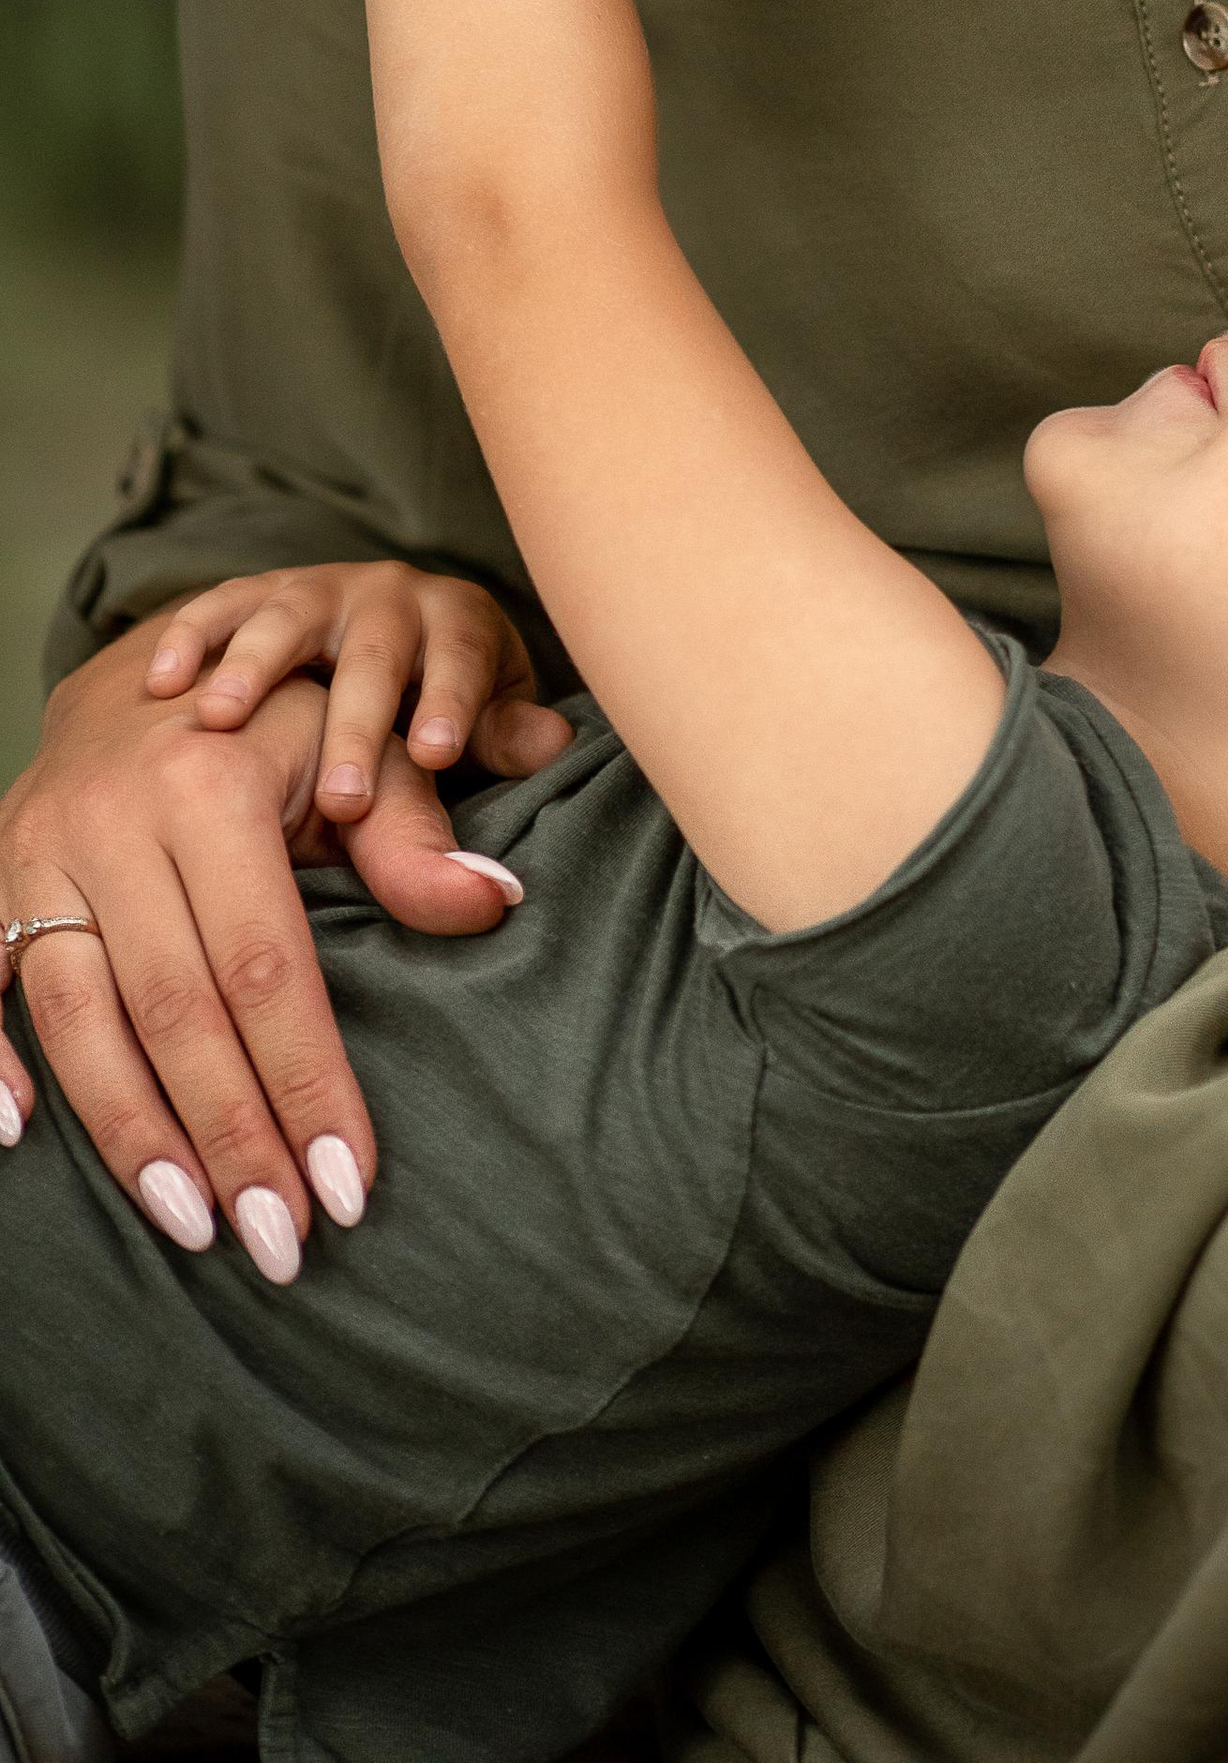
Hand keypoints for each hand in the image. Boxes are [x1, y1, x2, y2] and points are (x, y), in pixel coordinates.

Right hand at [0, 623, 535, 1265]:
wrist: (150, 674)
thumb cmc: (278, 731)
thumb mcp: (357, 754)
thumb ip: (414, 837)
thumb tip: (493, 905)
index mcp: (212, 787)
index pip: (267, 966)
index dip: (307, 1080)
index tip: (350, 1186)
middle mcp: (113, 820)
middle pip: (174, 1008)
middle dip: (231, 1136)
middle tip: (281, 1241)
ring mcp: (35, 853)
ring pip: (74, 1015)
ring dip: (131, 1134)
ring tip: (195, 1226)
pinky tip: (18, 1141)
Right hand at [143, 560, 571, 822]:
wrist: (374, 630)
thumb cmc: (435, 693)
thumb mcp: (479, 713)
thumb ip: (503, 733)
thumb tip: (556, 746)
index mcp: (454, 618)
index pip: (460, 656)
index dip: (450, 702)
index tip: (435, 756)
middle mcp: (388, 594)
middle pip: (375, 653)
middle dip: (357, 725)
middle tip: (342, 800)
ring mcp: (318, 588)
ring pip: (288, 617)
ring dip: (255, 665)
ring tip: (224, 718)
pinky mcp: (256, 594)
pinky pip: (219, 605)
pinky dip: (190, 637)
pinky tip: (161, 681)